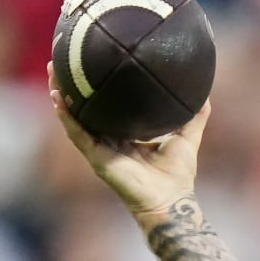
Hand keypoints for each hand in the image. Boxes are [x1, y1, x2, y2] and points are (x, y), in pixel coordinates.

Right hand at [48, 61, 208, 217]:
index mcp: (125, 135)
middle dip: (72, 85)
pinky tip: (58, 98)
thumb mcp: (187, 138)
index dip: (98, 87)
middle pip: (84, 108)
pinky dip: (66, 117)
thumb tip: (205, 93)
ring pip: (74, 118)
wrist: (171, 201)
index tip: (93, 62)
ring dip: (61, 95)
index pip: (106, 106)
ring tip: (54, 70)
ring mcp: (99, 149)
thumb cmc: (178, 176)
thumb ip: (195, 117)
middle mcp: (108, 140)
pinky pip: (77, 134)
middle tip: (63, 58)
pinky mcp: (96, 159)